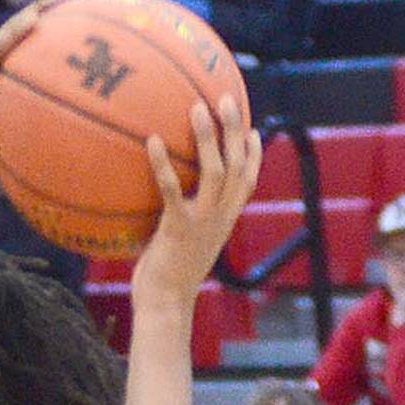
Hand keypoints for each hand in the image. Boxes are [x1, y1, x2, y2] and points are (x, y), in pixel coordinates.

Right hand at [0, 0, 69, 182]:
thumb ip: (15, 138)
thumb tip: (46, 147)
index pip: (22, 52)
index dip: (45, 36)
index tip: (71, 25)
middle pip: (20, 34)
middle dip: (46, 12)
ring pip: (12, 33)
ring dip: (38, 11)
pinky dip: (17, 32)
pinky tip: (36, 18)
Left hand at [133, 97, 261, 314]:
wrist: (164, 307)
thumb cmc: (168, 279)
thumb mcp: (184, 246)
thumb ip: (185, 221)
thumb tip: (170, 203)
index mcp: (225, 221)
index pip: (248, 182)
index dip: (253, 154)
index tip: (252, 128)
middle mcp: (220, 218)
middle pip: (237, 165)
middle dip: (235, 129)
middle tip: (226, 97)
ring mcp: (201, 223)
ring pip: (216, 171)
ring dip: (208, 137)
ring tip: (196, 108)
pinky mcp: (178, 229)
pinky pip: (172, 189)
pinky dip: (162, 164)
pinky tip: (151, 141)